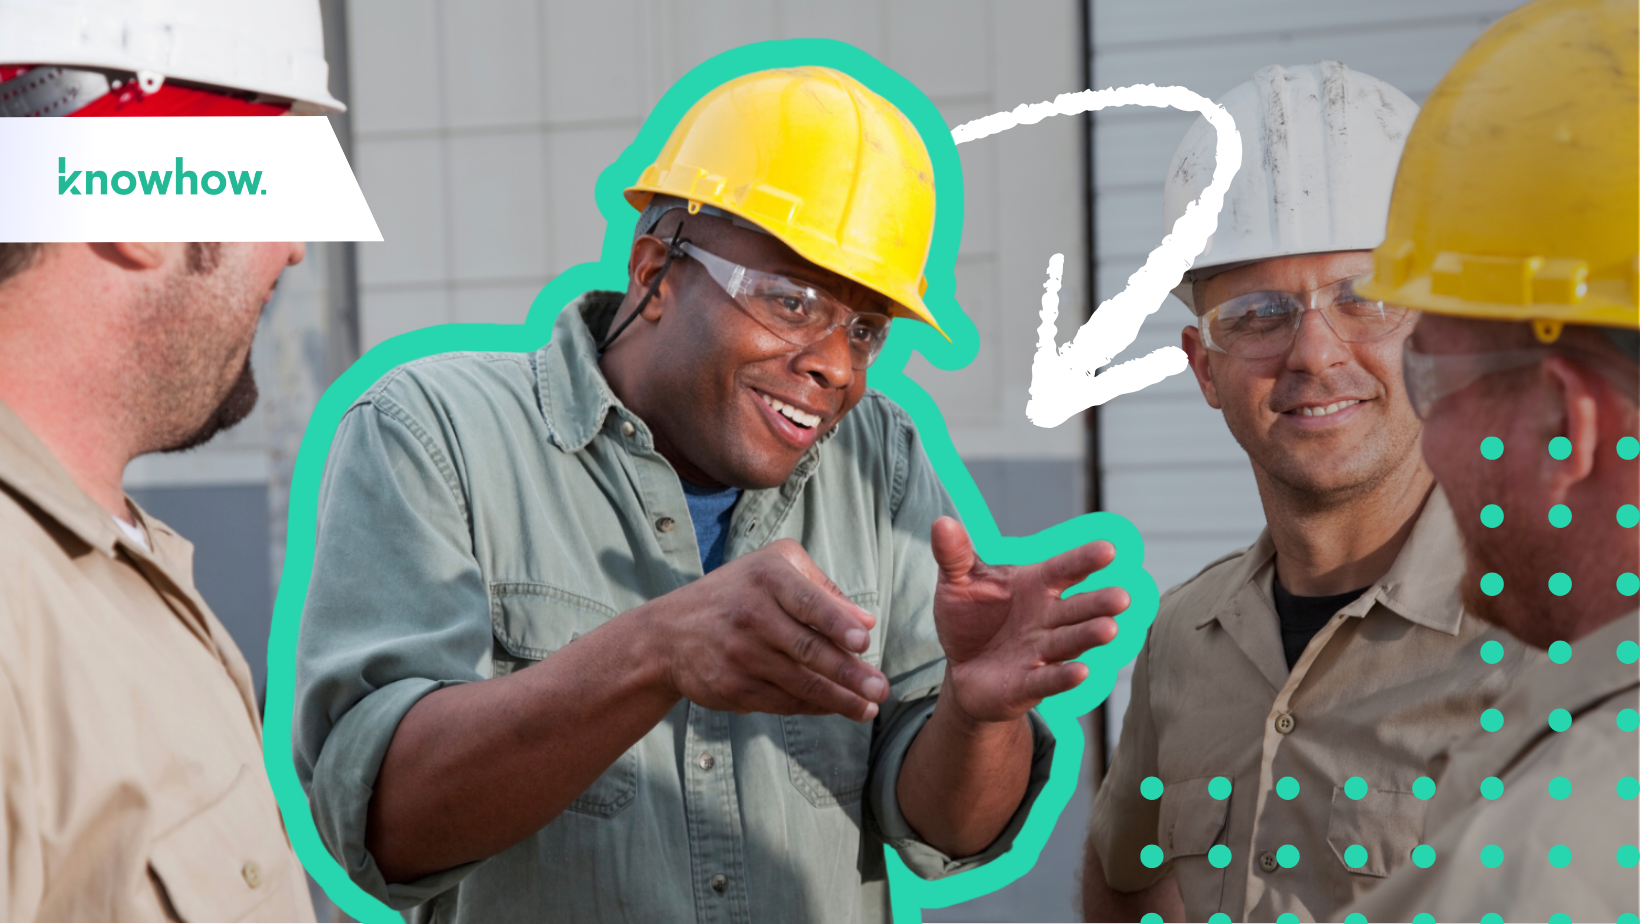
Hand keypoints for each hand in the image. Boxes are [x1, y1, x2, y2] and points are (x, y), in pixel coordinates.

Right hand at [635, 539, 887, 720]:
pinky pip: (783, 701)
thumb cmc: (737, 593)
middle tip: (880, 688)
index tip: (863, 642)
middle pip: (807, 649)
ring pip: (799, 683)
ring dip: (839, 700)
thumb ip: (822, 588)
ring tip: (869, 708)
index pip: (806, 601)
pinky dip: (813, 707)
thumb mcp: (773, 568)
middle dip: (848, 673)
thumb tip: (866, 622)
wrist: (670, 634)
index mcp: (766, 578)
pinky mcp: (733, 688)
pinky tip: (837, 708)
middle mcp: (751, 615)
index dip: (835, 622)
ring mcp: (740, 655)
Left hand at [931, 517, 1125, 722]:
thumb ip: (954, 555)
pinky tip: (1082, 672)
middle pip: (1077, 609)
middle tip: (1122, 597)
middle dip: (1099, 604)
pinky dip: (1063, 677)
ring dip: (1089, 636)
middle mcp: (1047, 619)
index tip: (1108, 550)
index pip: (1064, 570)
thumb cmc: (971, 619)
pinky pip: (1048, 680)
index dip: (1084, 561)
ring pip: (1069, 642)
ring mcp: (1041, 652)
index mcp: (1036, 587)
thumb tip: (942, 523)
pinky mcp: (1029, 684)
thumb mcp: (957, 583)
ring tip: (1109, 628)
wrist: (963, 670)